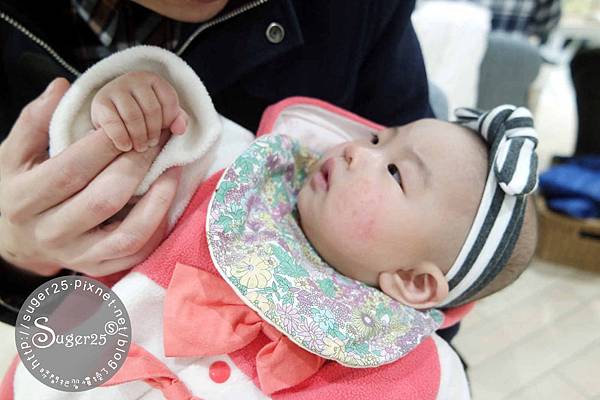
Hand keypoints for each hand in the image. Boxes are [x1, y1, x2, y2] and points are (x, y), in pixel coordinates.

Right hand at [0, 78, 180, 276]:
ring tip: (172, 169)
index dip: (106, 144)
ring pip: (128, 234)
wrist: (10, 240)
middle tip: (157, 138)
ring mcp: (76, 255)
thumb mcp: (11, 155)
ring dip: (158, 200)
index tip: (130, 120)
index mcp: (25, 199)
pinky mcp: (97, 268)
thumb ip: (34, 122)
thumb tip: (62, 87)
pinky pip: (137, 253)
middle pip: (105, 199)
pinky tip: (166, 199)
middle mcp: (50, 232)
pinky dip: (158, 227)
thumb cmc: (14, 190)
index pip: (72, 169)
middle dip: (137, 165)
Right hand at [91, 71, 187, 151]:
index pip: (169, 100)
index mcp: (153, 79)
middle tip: (151, 144)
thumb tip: (180, 129)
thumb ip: (176, 119)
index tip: (165, 132)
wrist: (110, 112)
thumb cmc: (142, 113)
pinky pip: (114, 123)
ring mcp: (115, 88)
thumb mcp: (161, 113)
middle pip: (152, 110)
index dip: (169, 120)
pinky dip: (122, 138)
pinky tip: (126, 146)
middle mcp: (134, 79)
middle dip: (154, 132)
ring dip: (139, 137)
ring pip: (134, 117)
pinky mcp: (100, 102)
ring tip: (140, 147)